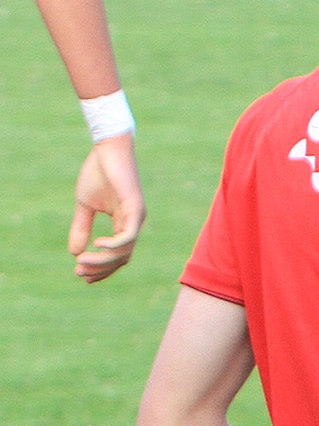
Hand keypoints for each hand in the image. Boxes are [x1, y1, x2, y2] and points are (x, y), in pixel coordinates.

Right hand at [70, 135, 140, 282]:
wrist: (107, 150)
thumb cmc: (98, 174)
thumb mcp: (85, 206)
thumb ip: (82, 228)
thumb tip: (75, 252)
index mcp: (125, 224)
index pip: (117, 255)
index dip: (101, 268)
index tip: (82, 275)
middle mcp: (134, 224)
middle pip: (121, 258)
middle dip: (100, 269)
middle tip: (80, 274)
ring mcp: (137, 217)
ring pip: (124, 250)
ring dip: (103, 260)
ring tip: (82, 263)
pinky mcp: (135, 208)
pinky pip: (129, 234)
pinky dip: (114, 244)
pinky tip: (97, 245)